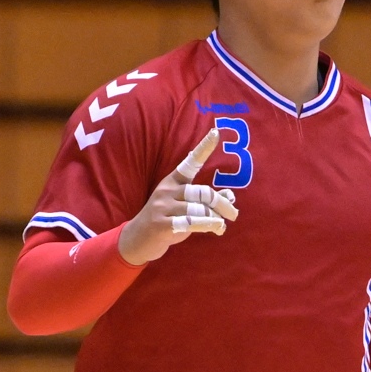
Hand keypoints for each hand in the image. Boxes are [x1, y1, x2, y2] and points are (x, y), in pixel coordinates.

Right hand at [116, 128, 237, 266]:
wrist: (136, 239)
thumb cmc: (166, 220)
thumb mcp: (184, 207)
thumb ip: (205, 201)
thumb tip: (230, 196)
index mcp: (172, 181)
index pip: (191, 161)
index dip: (204, 147)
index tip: (216, 132)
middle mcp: (167, 190)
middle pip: (203, 193)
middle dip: (222, 204)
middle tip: (234, 214)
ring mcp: (163, 207)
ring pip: (199, 210)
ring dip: (216, 218)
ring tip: (221, 225)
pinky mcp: (163, 225)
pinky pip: (192, 223)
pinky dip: (208, 225)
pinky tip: (218, 228)